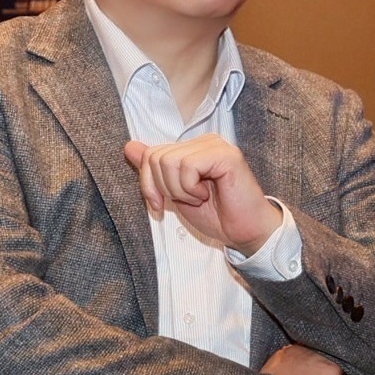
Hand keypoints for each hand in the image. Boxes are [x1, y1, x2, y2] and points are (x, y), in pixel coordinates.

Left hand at [125, 134, 282, 254]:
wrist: (244, 232)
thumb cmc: (216, 216)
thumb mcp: (174, 194)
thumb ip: (154, 170)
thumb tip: (130, 147)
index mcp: (191, 148)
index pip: (151, 154)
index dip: (148, 184)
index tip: (158, 206)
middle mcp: (203, 141)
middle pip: (156, 157)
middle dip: (163, 188)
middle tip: (187, 200)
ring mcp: (215, 146)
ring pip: (169, 161)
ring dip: (179, 190)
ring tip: (199, 197)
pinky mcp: (226, 155)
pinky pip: (188, 166)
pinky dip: (191, 188)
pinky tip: (207, 194)